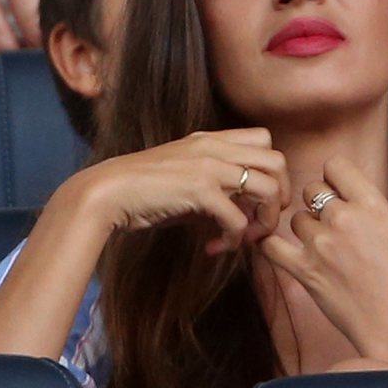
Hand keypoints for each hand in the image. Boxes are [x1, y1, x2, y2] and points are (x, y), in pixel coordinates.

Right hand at [66, 128, 291, 253]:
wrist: (108, 193)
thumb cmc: (141, 191)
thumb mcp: (183, 180)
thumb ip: (214, 189)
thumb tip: (237, 216)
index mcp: (211, 140)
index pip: (264, 140)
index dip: (270, 171)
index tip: (256, 200)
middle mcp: (215, 147)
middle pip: (278, 160)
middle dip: (279, 196)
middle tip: (261, 222)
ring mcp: (209, 165)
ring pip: (268, 187)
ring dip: (263, 220)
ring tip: (244, 239)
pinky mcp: (200, 189)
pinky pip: (238, 219)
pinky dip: (234, 240)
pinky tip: (215, 248)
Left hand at [259, 156, 387, 369]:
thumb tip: (369, 209)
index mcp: (374, 206)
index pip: (335, 165)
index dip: (335, 177)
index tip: (339, 192)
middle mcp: (343, 219)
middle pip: (311, 189)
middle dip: (319, 203)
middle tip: (331, 224)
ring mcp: (320, 244)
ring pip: (296, 219)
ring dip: (305, 230)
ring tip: (322, 249)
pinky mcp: (303, 269)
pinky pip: (270, 246)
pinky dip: (271, 246)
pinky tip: (282, 251)